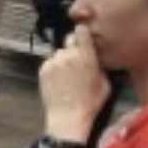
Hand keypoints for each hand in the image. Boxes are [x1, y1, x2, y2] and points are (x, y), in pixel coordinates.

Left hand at [38, 25, 109, 140]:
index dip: (82, 32)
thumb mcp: (105, 83)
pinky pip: (49, 63)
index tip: (83, 35)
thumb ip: (101, 66)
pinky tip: (60, 81)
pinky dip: (54, 68)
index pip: (81, 31)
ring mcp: (53, 62)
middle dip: (73, 49)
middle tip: (77, 63)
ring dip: (63, 59)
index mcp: (86, 57)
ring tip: (68, 76)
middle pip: (69, 41)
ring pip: (58, 53)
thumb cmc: (88, 104)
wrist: (68, 117)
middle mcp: (68, 56)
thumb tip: (97, 58)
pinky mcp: (43, 70)